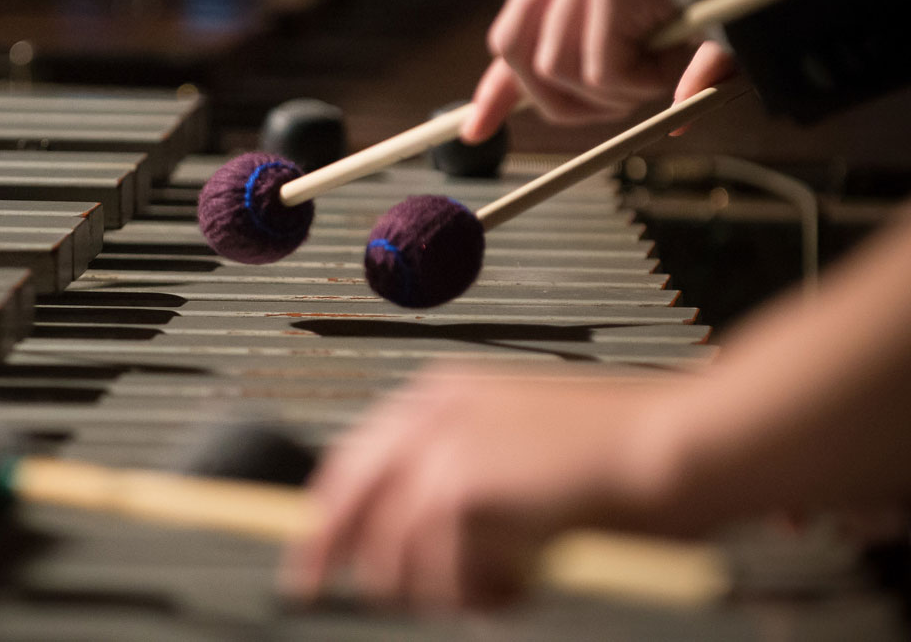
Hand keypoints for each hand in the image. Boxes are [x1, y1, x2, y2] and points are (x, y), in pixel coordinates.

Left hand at [282, 368, 679, 611]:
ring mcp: (442, 449)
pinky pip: (435, 574)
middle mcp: (430, 415)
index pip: (353, 463)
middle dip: (332, 558)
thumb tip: (419, 536)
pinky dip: (472, 597)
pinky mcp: (462, 490)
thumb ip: (467, 477)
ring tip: (495, 590)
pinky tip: (518, 587)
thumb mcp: (526, 448)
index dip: (328, 519)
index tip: (313, 559)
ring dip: (435, 589)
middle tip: (318, 594)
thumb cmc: (628, 449)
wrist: (682, 441)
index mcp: (441, 397)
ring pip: (391, 552)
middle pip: (345, 501)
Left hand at [462, 0, 694, 143]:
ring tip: (659, 72)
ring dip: (609, 92)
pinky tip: (671, 63)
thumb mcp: (679, 19)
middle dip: (557, 99)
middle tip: (616, 107)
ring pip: (557, 66)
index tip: (475, 127)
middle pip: (518, 49)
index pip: (515, 23)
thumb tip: (669, 119)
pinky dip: (634, 84)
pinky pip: (598, 67)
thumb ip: (652, 62)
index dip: (496, 86)